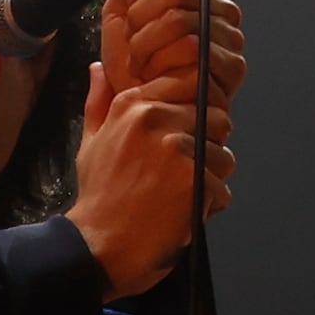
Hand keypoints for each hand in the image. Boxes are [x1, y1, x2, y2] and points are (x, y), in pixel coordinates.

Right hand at [59, 0, 244, 298]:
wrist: (96, 248)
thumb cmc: (97, 197)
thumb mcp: (91, 143)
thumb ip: (100, 102)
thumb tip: (98, 66)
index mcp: (133, 105)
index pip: (190, 87)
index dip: (195, 117)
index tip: (184, 140)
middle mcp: (155, 118)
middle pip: (215, 119)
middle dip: (207, 149)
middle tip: (183, 174)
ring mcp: (175, 147)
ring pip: (223, 155)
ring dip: (211, 180)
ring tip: (182, 197)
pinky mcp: (191, 179)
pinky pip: (222, 187)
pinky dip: (209, 206)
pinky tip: (184, 215)